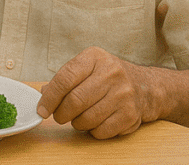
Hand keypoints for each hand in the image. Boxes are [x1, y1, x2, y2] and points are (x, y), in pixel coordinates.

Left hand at [37, 46, 158, 138]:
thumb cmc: (108, 77)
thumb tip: (43, 94)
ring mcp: (123, 94)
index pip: (65, 78)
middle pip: (75, 101)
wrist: (146, 86)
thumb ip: (64, 79)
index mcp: (95, 57)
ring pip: (87, 118)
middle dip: (61, 113)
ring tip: (79, 118)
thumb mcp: (87, 68)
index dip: (49, 97)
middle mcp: (111, 73)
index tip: (42, 109)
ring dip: (76, 123)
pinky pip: (101, 130)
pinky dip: (92, 131)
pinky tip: (95, 122)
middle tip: (59, 116)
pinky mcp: (130, 114)